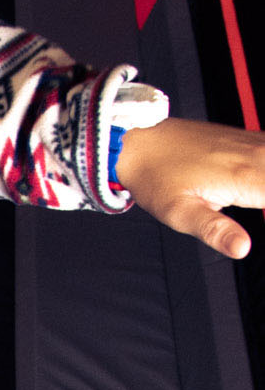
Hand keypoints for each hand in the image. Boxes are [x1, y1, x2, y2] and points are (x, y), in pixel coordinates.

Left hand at [115, 117, 264, 258]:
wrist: (137, 140)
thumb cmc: (155, 176)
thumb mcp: (178, 213)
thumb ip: (214, 230)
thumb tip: (243, 250)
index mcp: (244, 176)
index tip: (264, 223)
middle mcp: (256, 155)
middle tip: (262, 208)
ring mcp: (254, 143)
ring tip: (263, 200)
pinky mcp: (248, 139)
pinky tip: (264, 178)